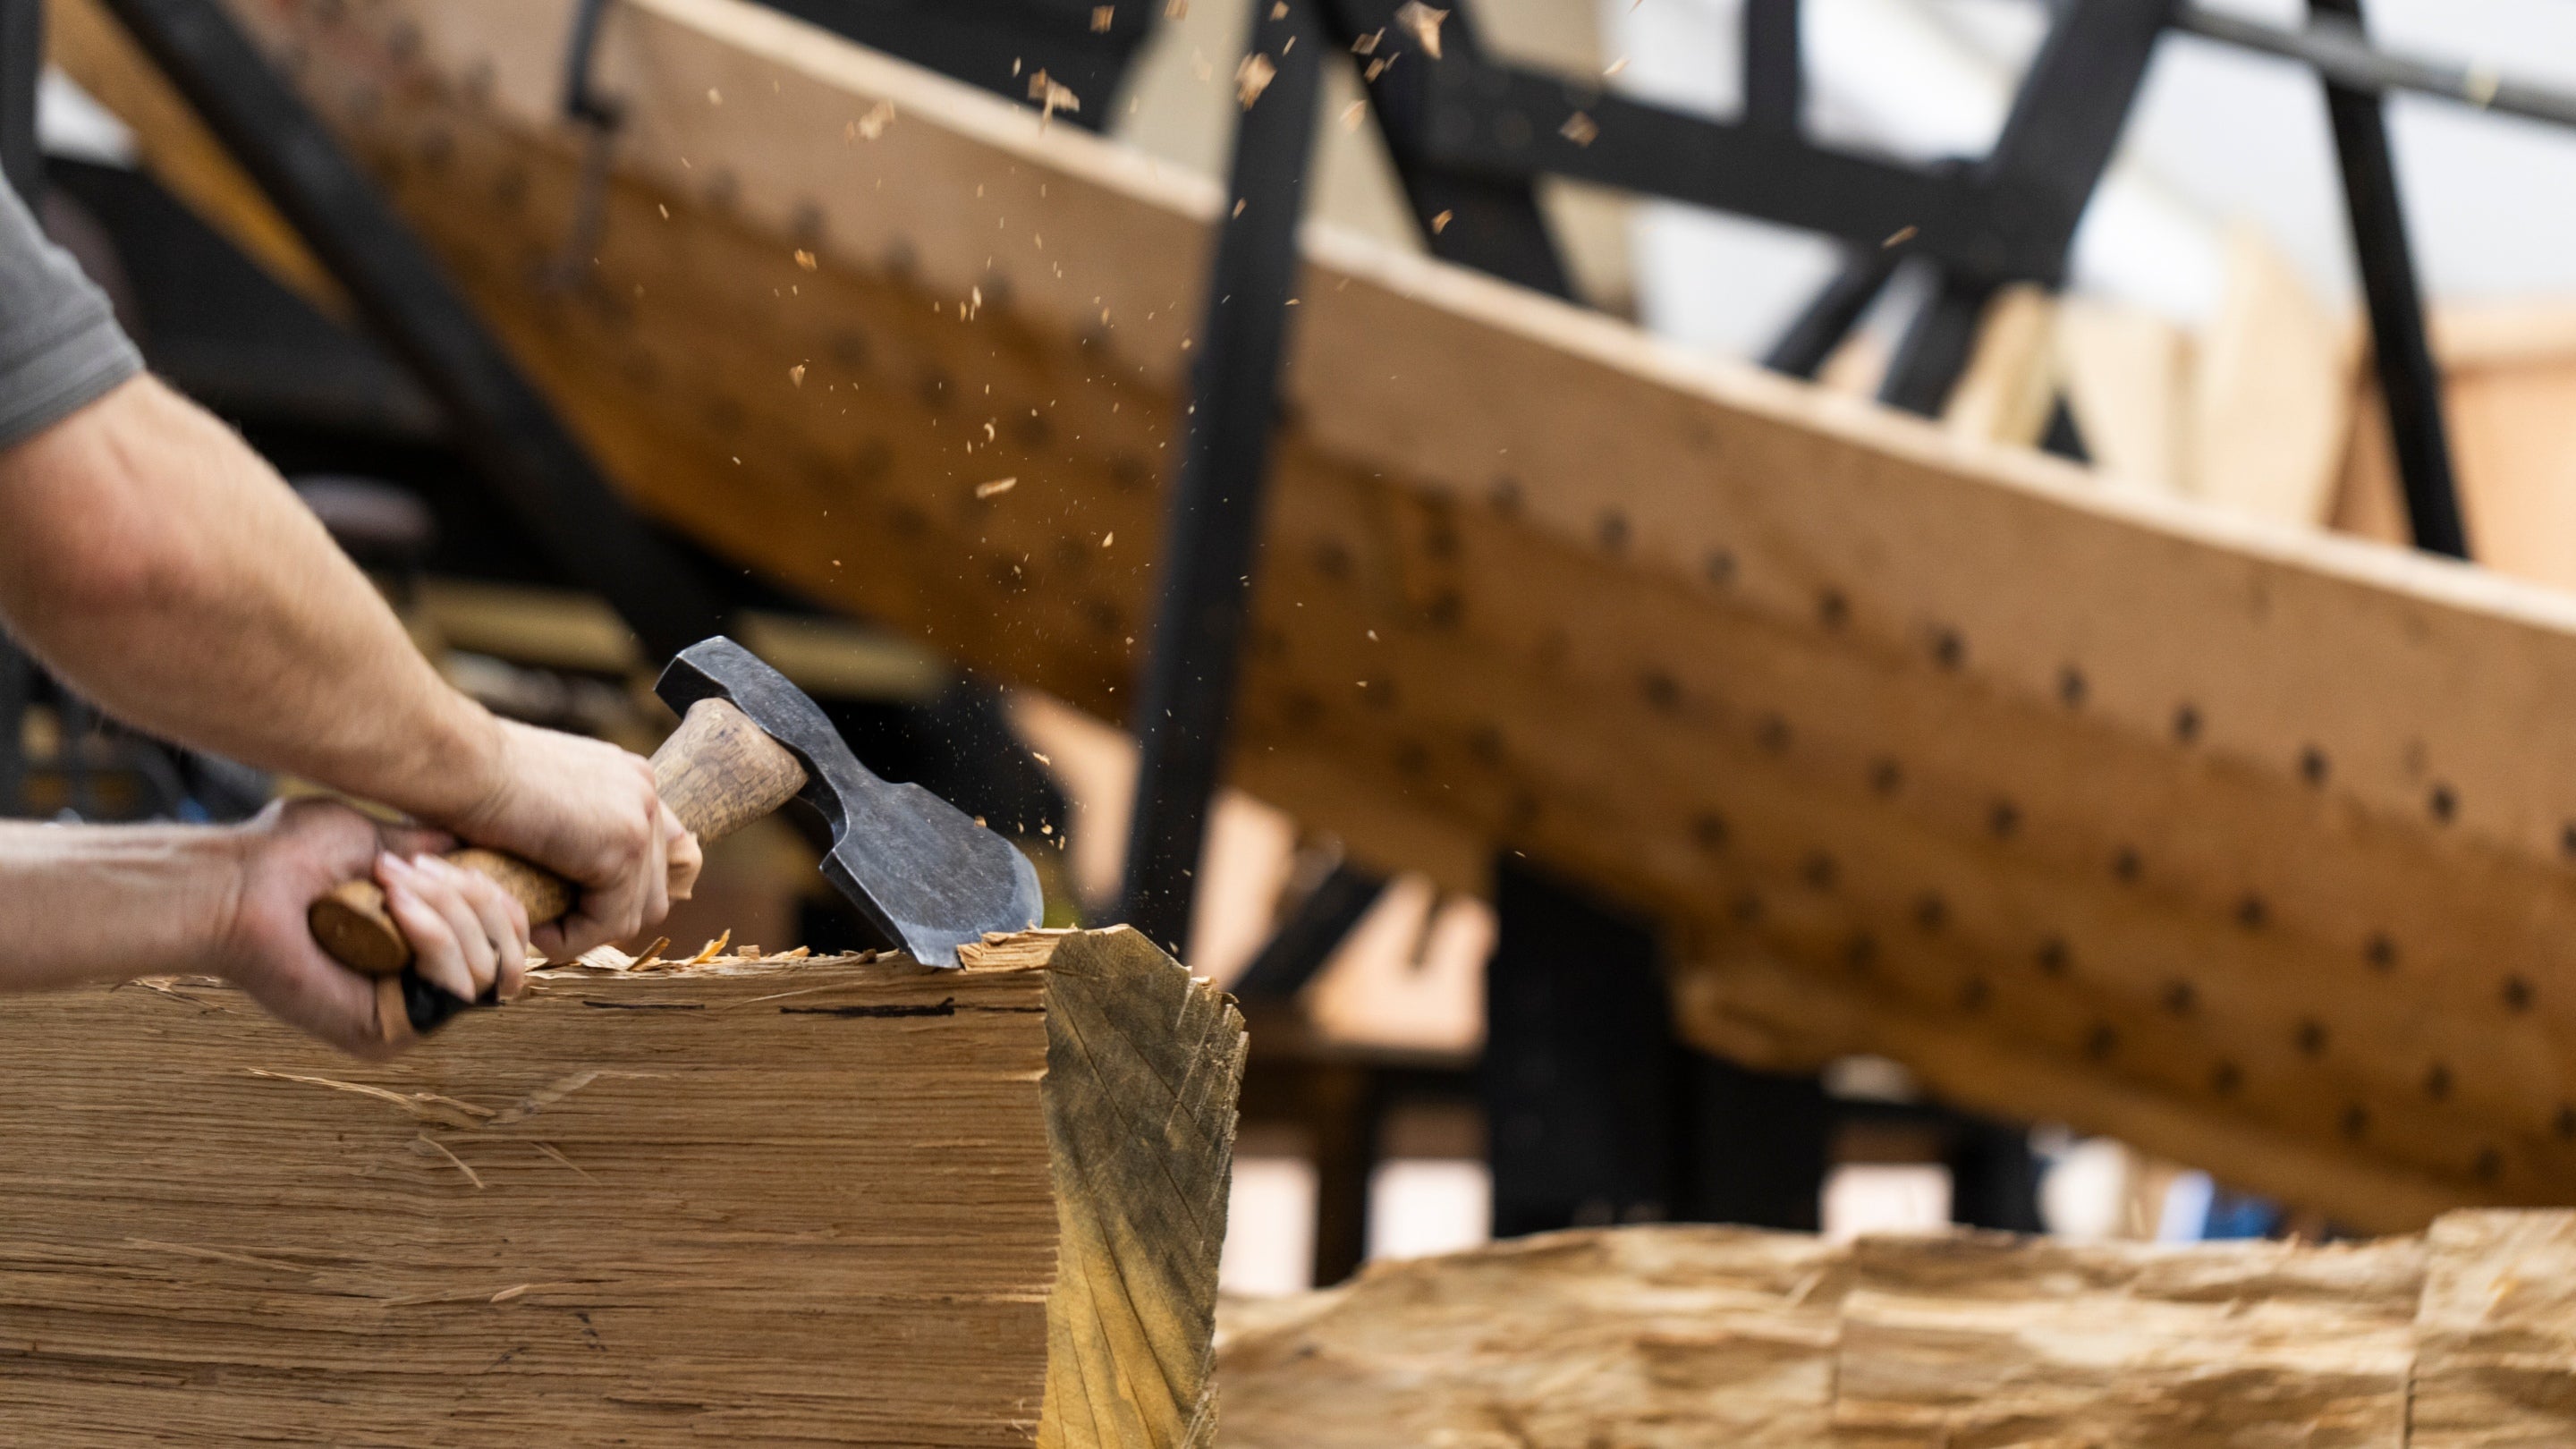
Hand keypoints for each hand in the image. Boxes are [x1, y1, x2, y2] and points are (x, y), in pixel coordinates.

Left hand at [214, 798, 531, 1057]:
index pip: (504, 940)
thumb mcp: (377, 841)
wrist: (236, 883)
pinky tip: (393, 905)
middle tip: (417, 869)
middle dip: (477, 899)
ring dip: (450, 910)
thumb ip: (430, 851)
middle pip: (507, 954)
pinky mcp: (389, 1032)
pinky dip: (434, 935)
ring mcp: (407, 1014)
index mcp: (420, 948)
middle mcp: (419, 987)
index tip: (459, 863)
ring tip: (392, 883)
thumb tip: (478, 850)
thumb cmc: (287, 855)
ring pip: (486, 968)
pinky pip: (452, 987)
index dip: (500, 901)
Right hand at [443, 718, 700, 959]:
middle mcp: (644, 791)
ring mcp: (640, 817)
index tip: (570, 905)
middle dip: (603, 916)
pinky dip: (570, 939)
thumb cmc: (470, 779)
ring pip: (633, 911)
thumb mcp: (533, 794)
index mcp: (627, 776)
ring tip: (535, 927)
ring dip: (584, 931)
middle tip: (550, 923)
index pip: (653, 851)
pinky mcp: (624, 847)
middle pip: (650, 886)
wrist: (458, 763)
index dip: (615, 889)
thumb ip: (567, 821)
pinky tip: (531, 929)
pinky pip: (609, 923)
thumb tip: (575, 865)